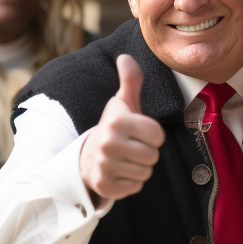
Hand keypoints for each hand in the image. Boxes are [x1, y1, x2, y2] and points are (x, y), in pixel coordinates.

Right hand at [79, 55, 165, 202]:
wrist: (86, 157)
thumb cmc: (113, 128)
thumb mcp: (122, 103)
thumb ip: (130, 80)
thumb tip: (126, 57)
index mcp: (117, 121)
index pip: (157, 134)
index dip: (152, 135)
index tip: (138, 133)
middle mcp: (108, 143)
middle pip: (153, 155)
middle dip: (146, 153)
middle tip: (131, 148)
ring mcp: (105, 166)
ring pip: (146, 172)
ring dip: (139, 167)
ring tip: (125, 159)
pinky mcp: (105, 186)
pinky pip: (136, 186)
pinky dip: (131, 182)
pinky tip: (119, 172)